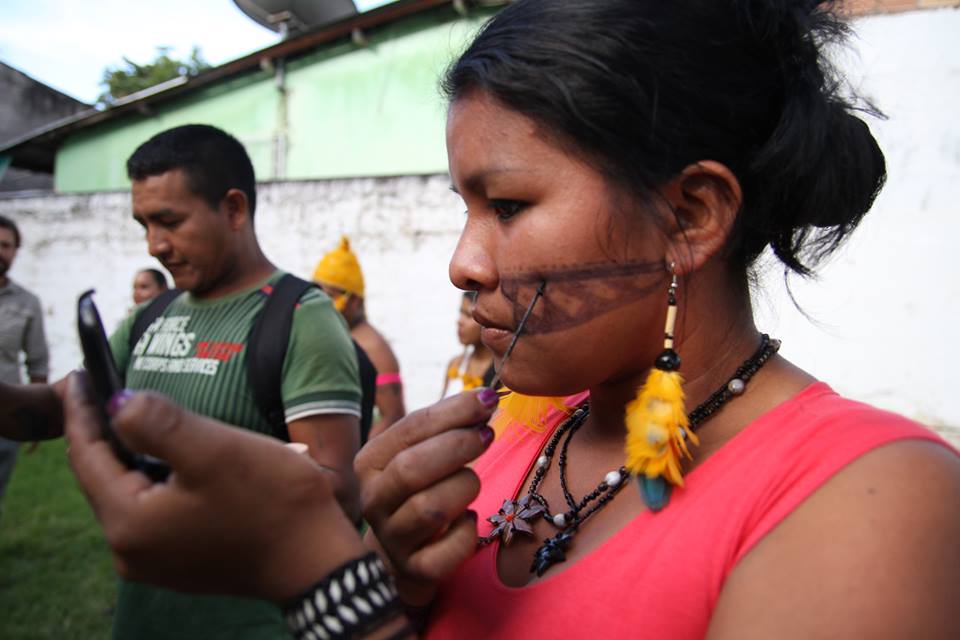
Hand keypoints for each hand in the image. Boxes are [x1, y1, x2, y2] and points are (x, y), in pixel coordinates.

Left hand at [63, 372, 367, 601]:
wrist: (317, 560)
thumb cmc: (273, 501)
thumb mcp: (214, 449)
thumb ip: (156, 422)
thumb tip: (116, 404)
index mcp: (129, 523)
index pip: (86, 456)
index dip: (80, 410)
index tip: (76, 374)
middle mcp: (131, 551)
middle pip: (102, 478)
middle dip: (100, 432)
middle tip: (97, 390)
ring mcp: (156, 562)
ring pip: (127, 494)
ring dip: (128, 456)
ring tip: (131, 417)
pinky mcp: (181, 563)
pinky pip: (151, 511)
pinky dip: (151, 479)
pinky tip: (167, 459)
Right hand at [355, 388, 496, 606]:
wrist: (402, 554)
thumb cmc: (418, 490)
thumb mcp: (419, 454)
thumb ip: (444, 427)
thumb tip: (485, 399)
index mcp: (370, 463)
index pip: (410, 429)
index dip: (453, 412)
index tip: (488, 400)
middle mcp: (373, 500)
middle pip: (412, 468)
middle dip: (457, 447)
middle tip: (487, 436)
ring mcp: (391, 538)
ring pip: (430, 509)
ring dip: (463, 488)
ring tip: (472, 482)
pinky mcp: (413, 570)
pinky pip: (446, 554)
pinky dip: (465, 534)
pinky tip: (468, 520)